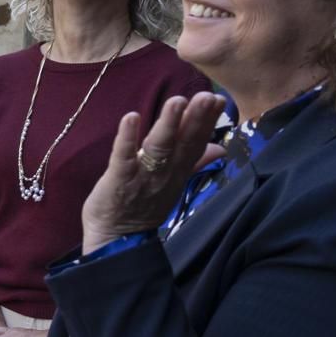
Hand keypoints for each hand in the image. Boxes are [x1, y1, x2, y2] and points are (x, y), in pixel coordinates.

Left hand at [79, 93, 225, 251]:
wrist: (115, 241)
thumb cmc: (142, 206)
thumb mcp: (174, 183)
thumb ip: (195, 161)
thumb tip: (220, 147)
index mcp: (177, 171)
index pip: (196, 142)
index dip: (207, 122)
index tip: (219, 99)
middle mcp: (164, 173)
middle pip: (183, 143)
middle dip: (196, 119)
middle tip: (208, 95)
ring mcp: (143, 177)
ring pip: (158, 148)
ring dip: (168, 124)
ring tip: (177, 101)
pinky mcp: (119, 180)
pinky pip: (123, 157)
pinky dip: (127, 137)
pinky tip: (131, 117)